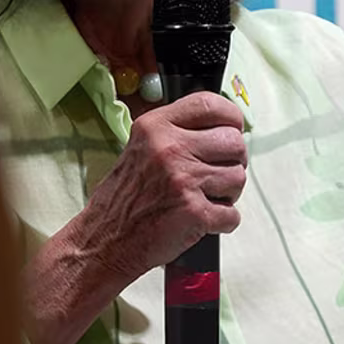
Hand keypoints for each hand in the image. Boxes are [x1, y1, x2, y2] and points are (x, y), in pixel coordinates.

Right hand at [80, 91, 246, 282]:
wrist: (105, 238)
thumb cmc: (125, 197)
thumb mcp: (141, 146)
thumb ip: (177, 132)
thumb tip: (222, 128)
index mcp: (156, 126)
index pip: (210, 105)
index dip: (231, 117)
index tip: (233, 128)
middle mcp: (169, 148)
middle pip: (233, 142)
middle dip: (233, 161)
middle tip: (217, 174)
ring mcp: (183, 179)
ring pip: (238, 177)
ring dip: (228, 193)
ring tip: (205, 198)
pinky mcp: (194, 212)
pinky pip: (232, 214)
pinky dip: (223, 221)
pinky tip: (202, 219)